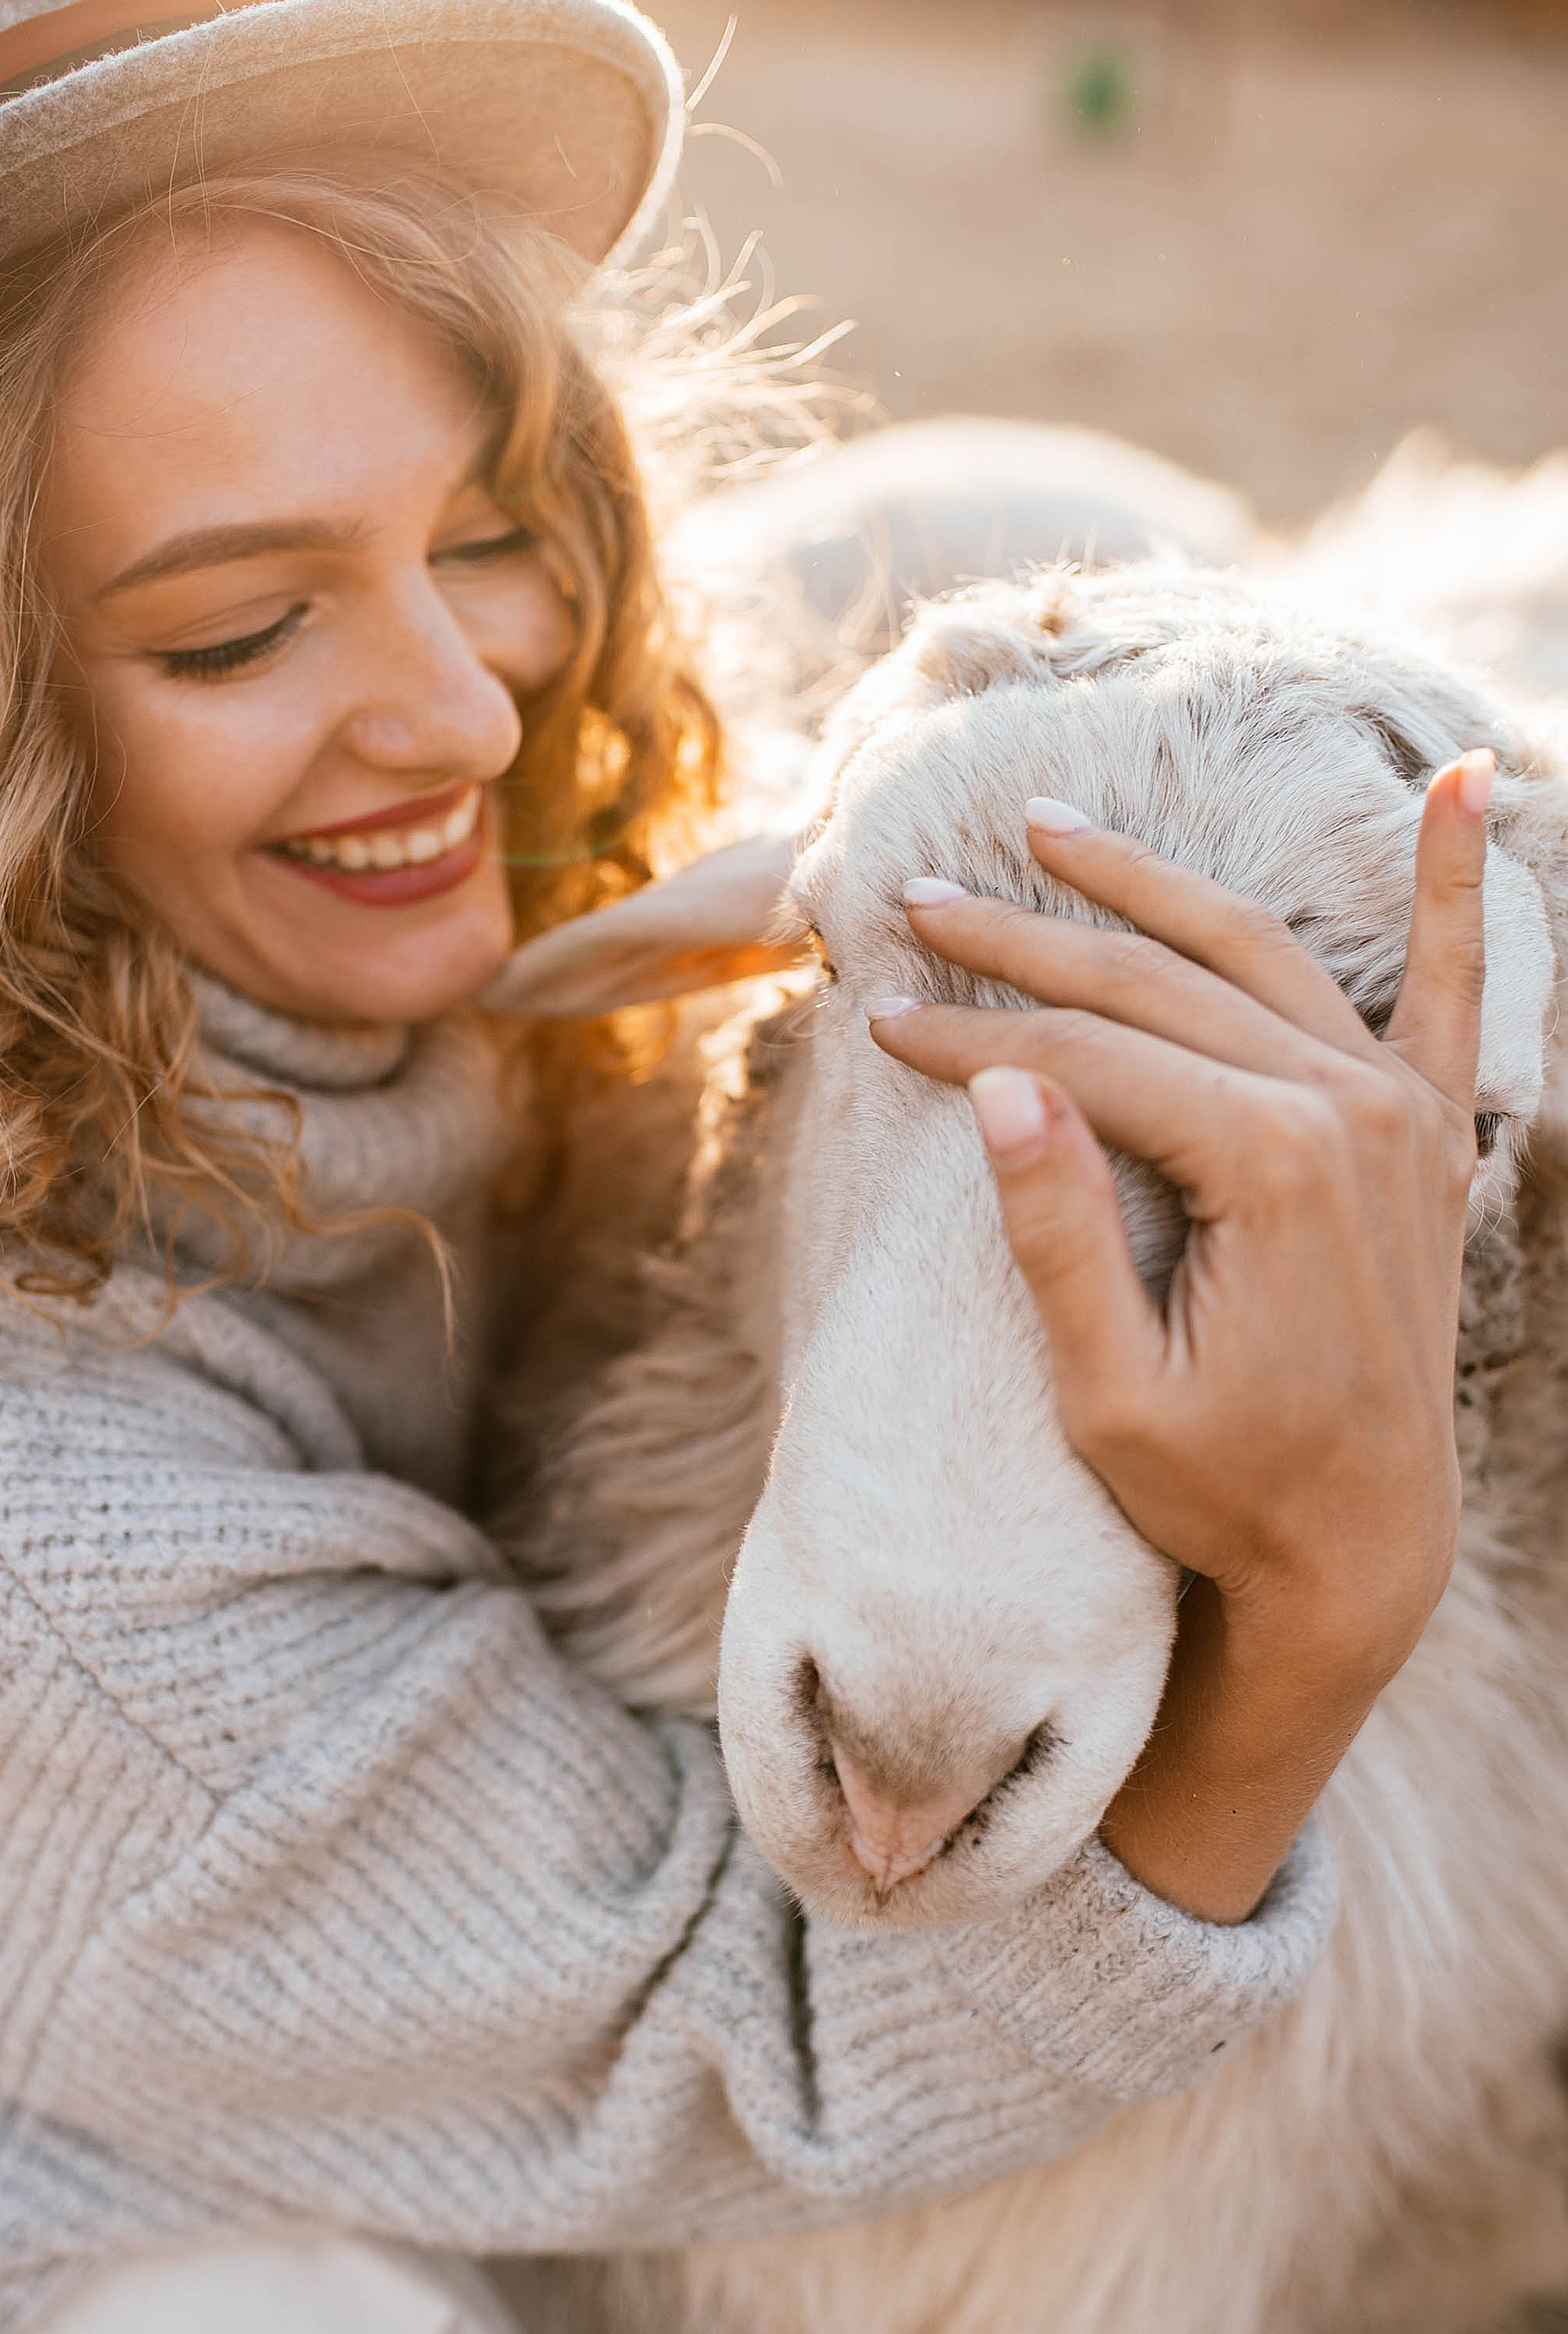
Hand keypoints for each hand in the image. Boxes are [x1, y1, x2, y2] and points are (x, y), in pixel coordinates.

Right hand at [866, 754, 1492, 1921]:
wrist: (1362, 1550)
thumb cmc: (1224, 1486)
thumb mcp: (1113, 1392)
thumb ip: (1064, 1234)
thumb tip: (1004, 1088)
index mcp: (1273, 1169)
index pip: (1091, 1058)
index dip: (972, 1034)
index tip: (877, 1021)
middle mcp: (1350, 1114)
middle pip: (1159, 985)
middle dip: (1027, 939)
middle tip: (917, 898)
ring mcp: (1402, 1116)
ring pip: (1256, 955)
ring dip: (1152, 886)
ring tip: (1051, 829)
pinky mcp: (1430, 1134)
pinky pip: (1452, 987)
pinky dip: (1453, 884)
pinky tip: (1457, 784)